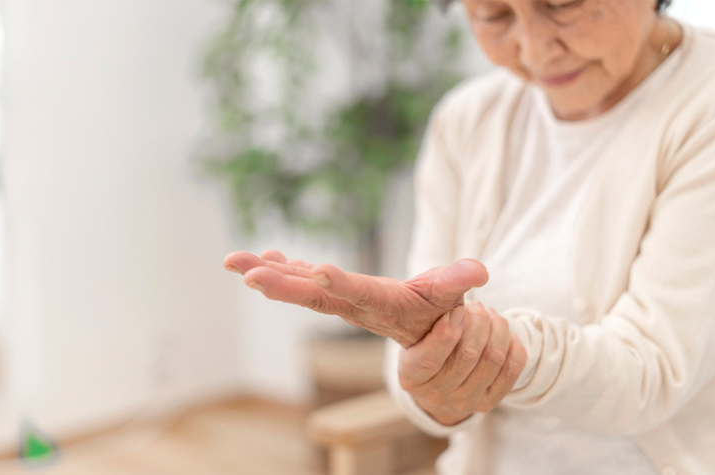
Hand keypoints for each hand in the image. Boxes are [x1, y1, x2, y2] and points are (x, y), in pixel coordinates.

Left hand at [223, 249, 488, 346]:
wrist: (422, 333)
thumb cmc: (439, 315)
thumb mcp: (451, 300)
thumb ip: (458, 283)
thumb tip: (480, 271)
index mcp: (382, 305)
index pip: (359, 295)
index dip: (340, 284)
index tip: (317, 272)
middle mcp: (353, 305)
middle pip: (313, 295)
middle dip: (280, 283)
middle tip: (245, 273)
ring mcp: (341, 298)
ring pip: (299, 285)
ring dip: (267, 273)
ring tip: (234, 261)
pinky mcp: (336, 290)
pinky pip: (305, 279)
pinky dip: (284, 266)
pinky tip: (264, 255)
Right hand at [398, 301, 526, 424]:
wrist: (437, 383)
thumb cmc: (424, 347)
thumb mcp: (416, 335)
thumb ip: (430, 321)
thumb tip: (458, 306)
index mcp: (411, 377)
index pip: (429, 359)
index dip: (446, 333)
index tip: (458, 310)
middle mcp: (436, 395)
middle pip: (467, 355)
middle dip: (478, 322)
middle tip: (478, 306)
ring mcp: (464, 402)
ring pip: (492, 360)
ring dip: (497, 329)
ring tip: (492, 315)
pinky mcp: (487, 403)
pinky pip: (510, 372)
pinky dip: (513, 347)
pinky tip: (506, 334)